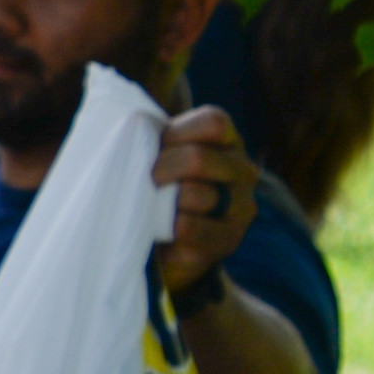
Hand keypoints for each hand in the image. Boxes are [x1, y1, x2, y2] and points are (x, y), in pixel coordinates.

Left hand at [151, 105, 261, 288]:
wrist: (169, 250)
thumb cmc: (159, 191)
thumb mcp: (162, 156)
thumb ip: (157, 138)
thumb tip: (130, 123)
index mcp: (229, 143)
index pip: (213, 123)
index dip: (176, 134)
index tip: (156, 149)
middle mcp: (243, 171)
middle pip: (198, 158)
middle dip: (160, 170)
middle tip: (143, 184)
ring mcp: (240, 208)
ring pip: (193, 194)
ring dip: (160, 201)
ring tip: (150, 209)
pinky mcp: (227, 240)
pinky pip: (188, 227)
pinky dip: (165, 228)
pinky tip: (159, 231)